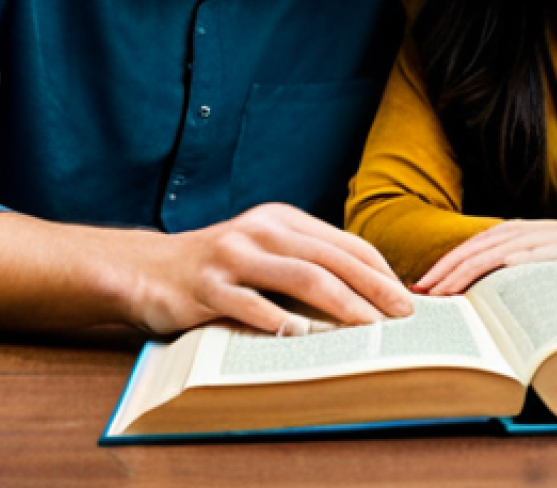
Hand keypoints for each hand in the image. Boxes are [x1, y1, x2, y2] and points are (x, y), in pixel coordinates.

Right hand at [130, 203, 414, 335]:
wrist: (148, 268)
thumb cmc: (220, 268)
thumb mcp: (265, 252)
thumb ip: (306, 262)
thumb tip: (368, 296)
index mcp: (282, 219)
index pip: (344, 243)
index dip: (379, 270)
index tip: (407, 299)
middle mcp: (261, 230)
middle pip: (329, 258)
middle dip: (373, 287)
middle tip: (404, 316)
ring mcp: (233, 255)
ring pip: (299, 277)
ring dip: (341, 304)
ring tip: (370, 328)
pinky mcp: (207, 285)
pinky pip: (249, 304)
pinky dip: (279, 321)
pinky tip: (303, 336)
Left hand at [413, 219, 556, 295]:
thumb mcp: (553, 262)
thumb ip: (528, 269)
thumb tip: (504, 295)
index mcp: (519, 231)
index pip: (473, 247)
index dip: (447, 264)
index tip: (426, 283)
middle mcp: (519, 231)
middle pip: (467, 248)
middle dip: (439, 269)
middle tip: (416, 291)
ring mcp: (530, 239)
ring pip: (478, 254)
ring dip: (451, 274)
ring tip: (431, 293)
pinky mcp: (542, 251)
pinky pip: (501, 262)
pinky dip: (477, 275)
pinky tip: (463, 288)